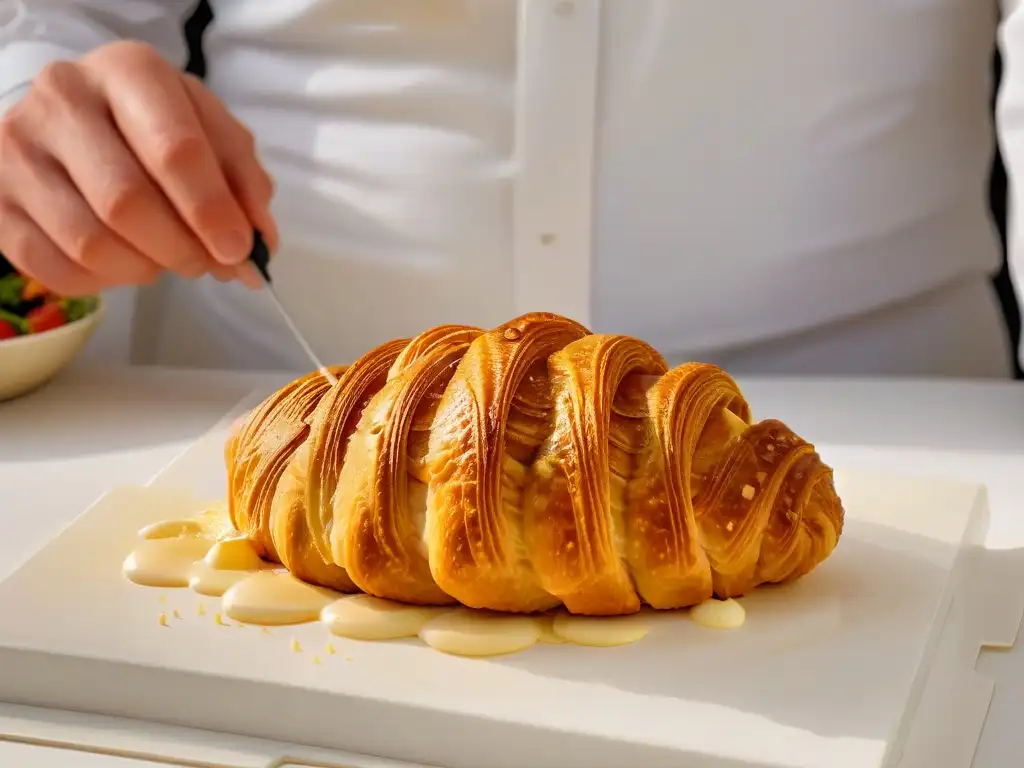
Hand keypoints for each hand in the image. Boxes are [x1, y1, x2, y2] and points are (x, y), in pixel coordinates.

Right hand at [0, 41, 277, 295]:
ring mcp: (18, 148)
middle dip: (182, 248)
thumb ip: (244, 183)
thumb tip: (259, 244)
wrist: (71, 121)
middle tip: (209, 263)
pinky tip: (125, 263)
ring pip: (90, 242)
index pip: (174, 150)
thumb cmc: (153, 128)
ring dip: (146, 269)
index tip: (240, 250)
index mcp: (129, 72)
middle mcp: (64, 98)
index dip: (212, 211)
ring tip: (167, 258)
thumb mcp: (210, 134)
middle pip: (127, 202)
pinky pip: (53, 267)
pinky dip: (103, 281)